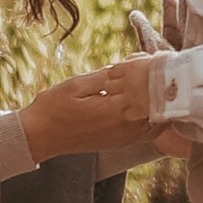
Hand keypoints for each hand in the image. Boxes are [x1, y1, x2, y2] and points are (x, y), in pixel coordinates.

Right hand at [20, 56, 163, 165]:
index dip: (157, 73)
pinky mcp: (120, 143)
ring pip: (159, 122)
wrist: (39, 136)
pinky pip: (148, 131)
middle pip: (160, 107)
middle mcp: (125, 128)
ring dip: (162, 104)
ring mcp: (124, 139)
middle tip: (163, 69)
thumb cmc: (53, 108)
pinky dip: (155, 117)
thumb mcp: (78, 83)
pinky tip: (150, 102)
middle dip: (164, 88)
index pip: (150, 90)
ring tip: (160, 84)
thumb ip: (109, 76)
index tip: (160, 59)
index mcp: (116, 111)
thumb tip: (132, 65)